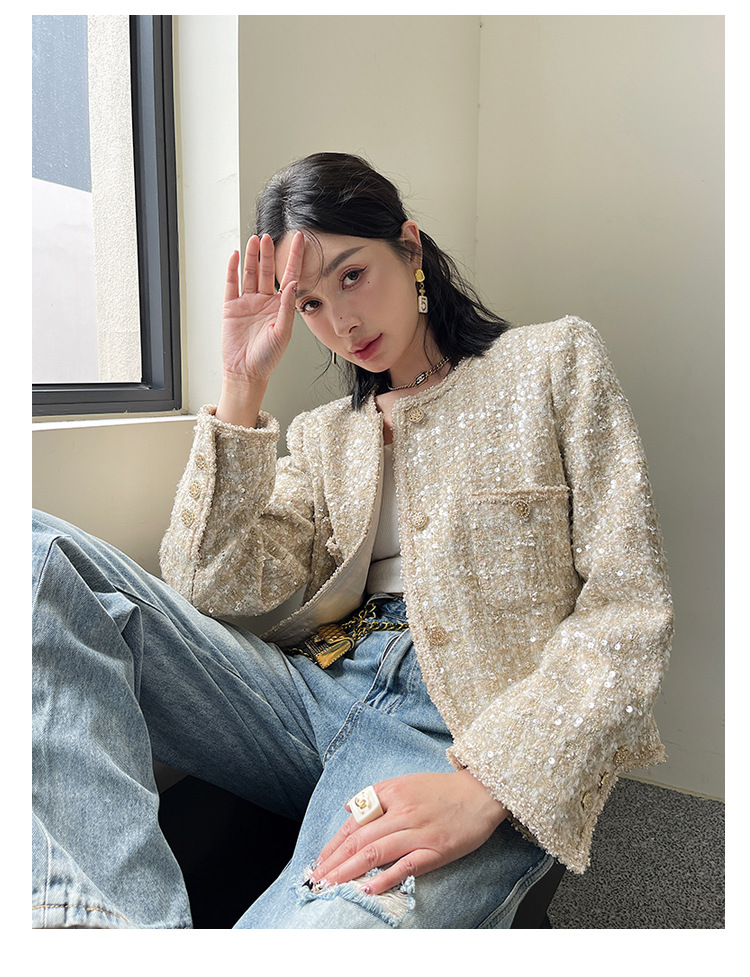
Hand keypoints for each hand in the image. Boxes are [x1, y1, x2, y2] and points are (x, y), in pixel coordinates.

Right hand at [221, 231, 304, 384]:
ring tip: (254, 240)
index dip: (294, 257)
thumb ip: (287, 306)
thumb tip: (292, 283)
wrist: (246, 372)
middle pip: (267, 271)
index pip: (289, 276)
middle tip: (269, 237)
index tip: (301, 240)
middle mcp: (264, 301)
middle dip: (268, 254)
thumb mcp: (283, 332)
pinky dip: (233, 269)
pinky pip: (232, 284)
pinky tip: (236, 256)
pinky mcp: (231, 307)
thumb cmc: (267, 357)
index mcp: (280, 307)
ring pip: (250, 274)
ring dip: (252, 257)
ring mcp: (247, 302)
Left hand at [308, 770, 508, 896]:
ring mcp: (419, 831)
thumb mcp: (406, 783)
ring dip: (349, 871)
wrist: (481, 791)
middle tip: (316, 879)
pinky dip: (385, 878)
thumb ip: (377, 795)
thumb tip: (350, 808)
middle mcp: (401, 812)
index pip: (355, 822)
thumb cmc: (442, 789)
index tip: (319, 861)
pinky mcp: (436, 848)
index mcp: (391, 794)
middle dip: (334, 861)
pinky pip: (406, 865)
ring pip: (376, 852)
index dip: (334, 843)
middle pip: (360, 839)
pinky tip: (368, 889)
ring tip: (331, 886)